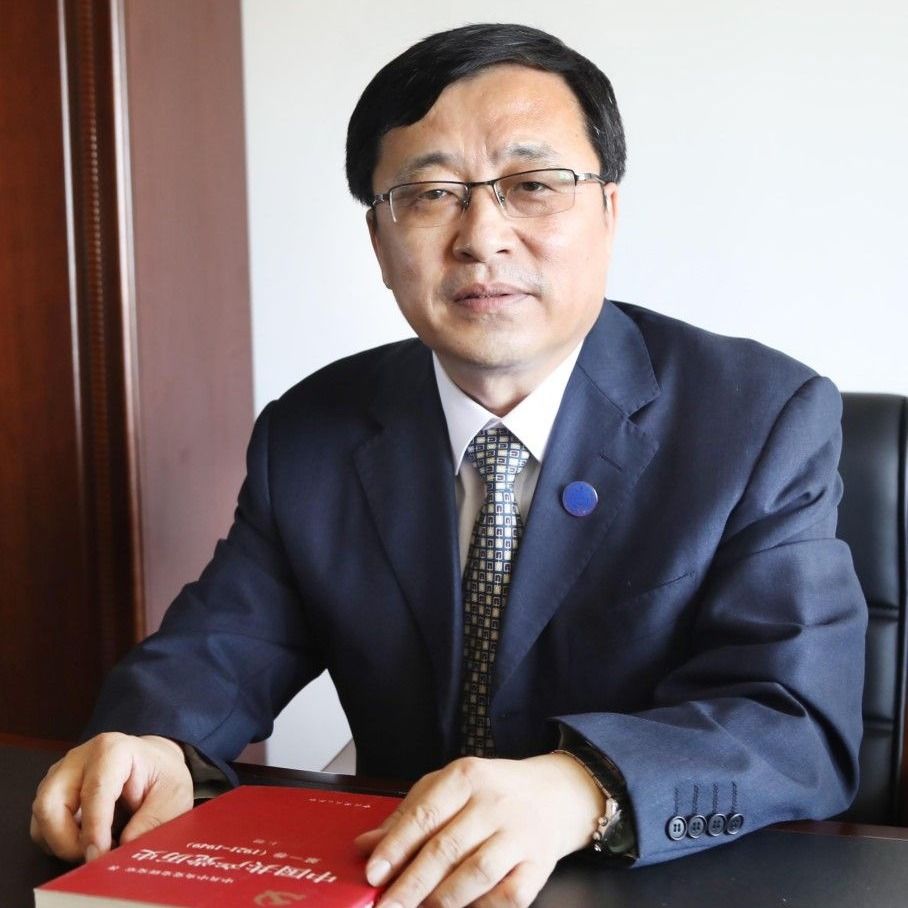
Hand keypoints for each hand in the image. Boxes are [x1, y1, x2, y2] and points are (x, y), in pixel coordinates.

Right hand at [30, 732, 193, 862]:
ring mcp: (60, 775)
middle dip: (67, 840)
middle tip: (95, 856)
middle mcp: (78, 759)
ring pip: (41, 818)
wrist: (152, 762)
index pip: (95, 790)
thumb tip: (125, 847)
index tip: (99, 855)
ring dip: (62, 843)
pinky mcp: (53, 792)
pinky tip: (86, 841)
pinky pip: (42, 826)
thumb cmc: (161, 775)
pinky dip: (59, 842)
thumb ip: (153, 820)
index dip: (94, 828)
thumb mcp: (174, 794)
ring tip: (96, 847)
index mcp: (112, 750)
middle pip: (50, 804)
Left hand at [355, 753, 604, 907]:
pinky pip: (508, 896)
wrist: (557, 793)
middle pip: (446, 848)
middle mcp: (493, 803)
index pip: (425, 814)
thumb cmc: (494, 790)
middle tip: (387, 905)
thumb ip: (409, 813)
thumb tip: (366, 844)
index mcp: (466, 777)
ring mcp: (518, 835)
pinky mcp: (538, 864)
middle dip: (411, 883)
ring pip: (475, 874)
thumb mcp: (450, 786)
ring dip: (442, 899)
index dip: (396, 846)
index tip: (372, 872)